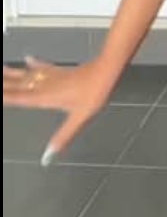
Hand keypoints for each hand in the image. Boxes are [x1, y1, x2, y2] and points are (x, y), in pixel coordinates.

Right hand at [2, 55, 117, 163]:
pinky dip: (33, 63)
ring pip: (25, 74)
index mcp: (44, 97)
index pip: (16, 97)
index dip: (3, 96)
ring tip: (0, 69)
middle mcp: (43, 85)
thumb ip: (62, 138)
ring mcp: (51, 76)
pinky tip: (27, 59)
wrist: (105, 72)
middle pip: (16, 84)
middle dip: (3, 83)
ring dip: (11, 73)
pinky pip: (41, 67)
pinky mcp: (60, 70)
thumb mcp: (78, 119)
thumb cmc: (93, 95)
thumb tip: (47, 158)